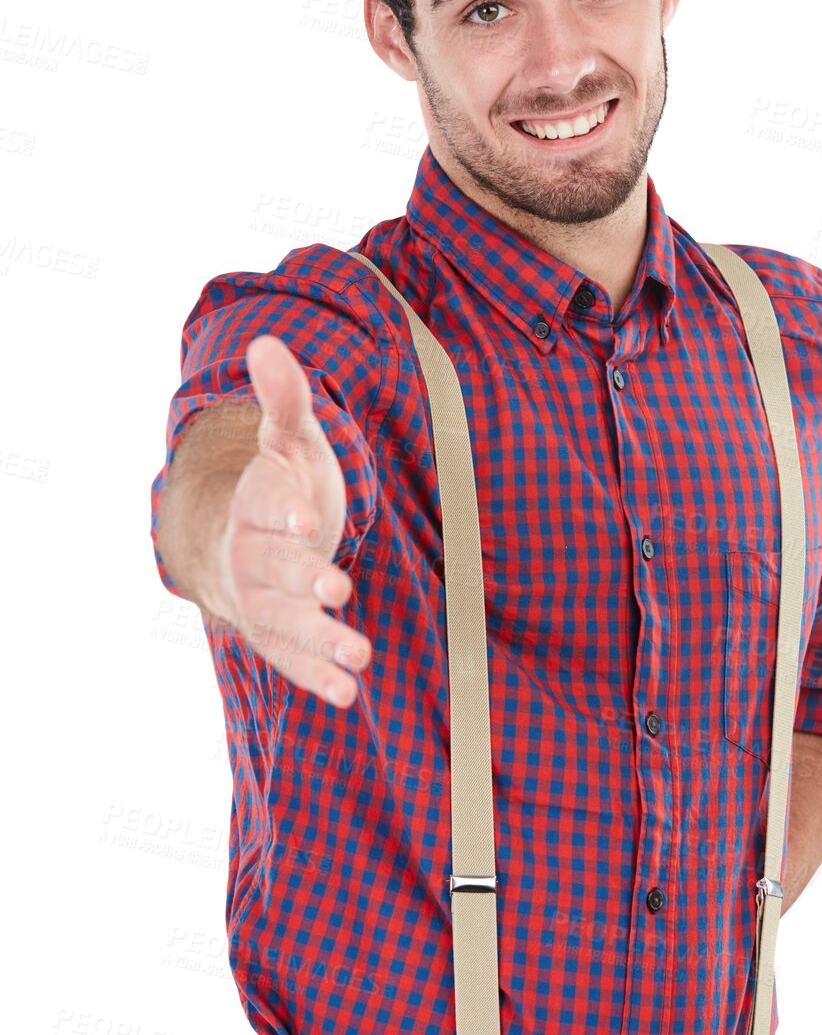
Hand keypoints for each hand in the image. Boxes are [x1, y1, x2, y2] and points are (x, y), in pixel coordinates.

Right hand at [206, 333, 373, 706]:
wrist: (249, 536)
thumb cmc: (282, 481)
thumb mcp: (288, 437)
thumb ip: (284, 397)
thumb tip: (266, 341)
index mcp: (254, 502)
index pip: (264, 506)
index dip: (284, 513)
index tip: (307, 521)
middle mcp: (250, 556)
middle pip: (274, 571)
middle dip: (305, 582)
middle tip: (339, 591)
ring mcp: (260, 601)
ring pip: (284, 623)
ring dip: (320, 640)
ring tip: (359, 656)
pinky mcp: (275, 635)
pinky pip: (290, 659)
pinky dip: (317, 676)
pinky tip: (351, 693)